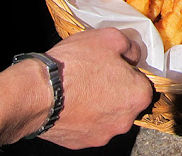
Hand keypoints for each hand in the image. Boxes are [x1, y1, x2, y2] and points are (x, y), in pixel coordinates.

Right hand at [41, 28, 152, 148]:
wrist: (37, 92)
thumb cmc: (76, 63)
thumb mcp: (110, 38)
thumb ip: (130, 47)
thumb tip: (134, 56)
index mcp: (138, 95)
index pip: (143, 83)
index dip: (129, 72)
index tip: (114, 66)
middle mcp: (126, 120)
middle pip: (127, 102)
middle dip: (116, 90)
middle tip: (96, 75)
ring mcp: (104, 134)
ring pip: (108, 116)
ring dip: (100, 104)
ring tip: (80, 89)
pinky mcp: (83, 142)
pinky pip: (89, 126)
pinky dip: (83, 116)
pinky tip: (71, 103)